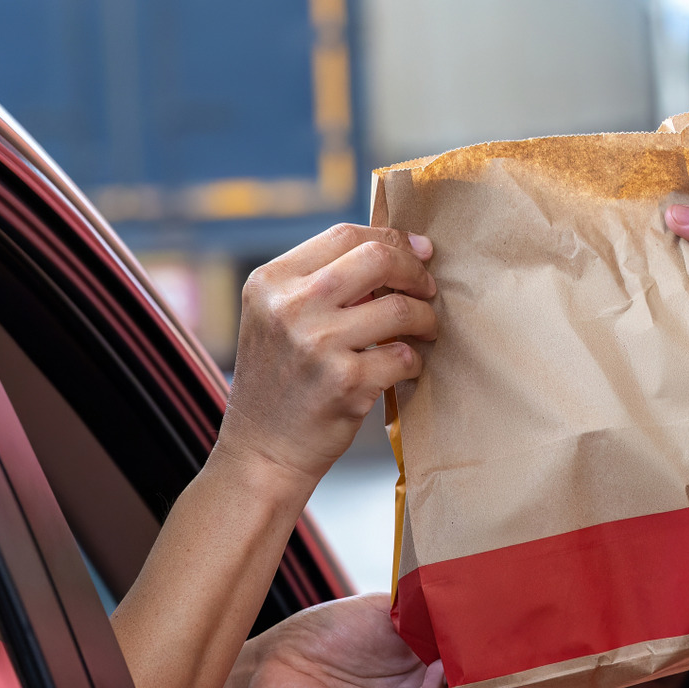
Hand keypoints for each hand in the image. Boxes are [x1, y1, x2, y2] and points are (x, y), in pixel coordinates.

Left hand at [217, 594, 567, 687]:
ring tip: (507, 683)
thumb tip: (473, 587)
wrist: (263, 670)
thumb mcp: (388, 614)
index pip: (487, 682)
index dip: (520, 674)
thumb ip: (429, 610)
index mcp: (431, 678)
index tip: (554, 659)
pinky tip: (439, 677)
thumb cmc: (319, 643)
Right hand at [220, 225, 437, 484]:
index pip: (345, 234)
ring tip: (424, 331)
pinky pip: (402, 356)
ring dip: (424, 319)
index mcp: (270, 282)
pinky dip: (412, 361)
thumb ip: (321, 283)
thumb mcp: (276, 319)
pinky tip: (404, 368)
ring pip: (399, 308)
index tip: (418, 252)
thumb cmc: (279, 383)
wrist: (260, 452)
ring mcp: (316, 345)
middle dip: (415, 271)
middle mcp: (289, 307)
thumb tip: (396, 252)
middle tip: (428, 290)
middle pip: (377, 258)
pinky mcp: (344, 383)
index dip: (391, 239)